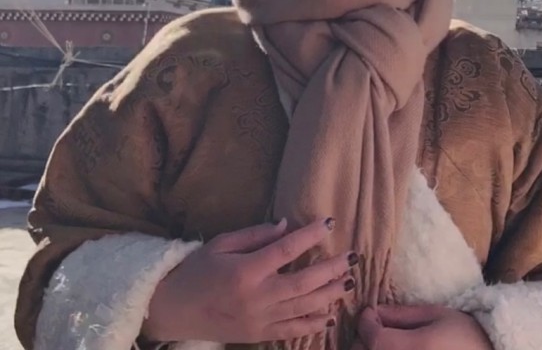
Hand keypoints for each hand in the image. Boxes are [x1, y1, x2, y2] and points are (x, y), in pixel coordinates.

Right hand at [142, 218, 355, 343]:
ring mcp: (259, 320)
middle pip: (303, 282)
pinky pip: (291, 330)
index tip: (329, 223)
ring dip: (329, 295)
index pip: (286, 250)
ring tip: (348, 282)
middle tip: (353, 257)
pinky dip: (312, 324)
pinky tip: (329, 314)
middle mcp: (257, 297)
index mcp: (246, 271)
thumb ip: (255, 235)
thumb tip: (287, 225)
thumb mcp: (222, 244)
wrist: (172, 310)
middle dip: (331, 269)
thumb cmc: (196, 270)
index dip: (310, 235)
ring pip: (303, 308)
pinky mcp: (258, 334)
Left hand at [351, 304, 493, 349]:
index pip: (373, 338)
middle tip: (374, 330)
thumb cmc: (467, 337)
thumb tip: (375, 311)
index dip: (365, 322)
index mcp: (416, 349)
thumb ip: (402, 314)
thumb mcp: (437, 316)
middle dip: (364, 340)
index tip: (368, 313)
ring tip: (382, 344)